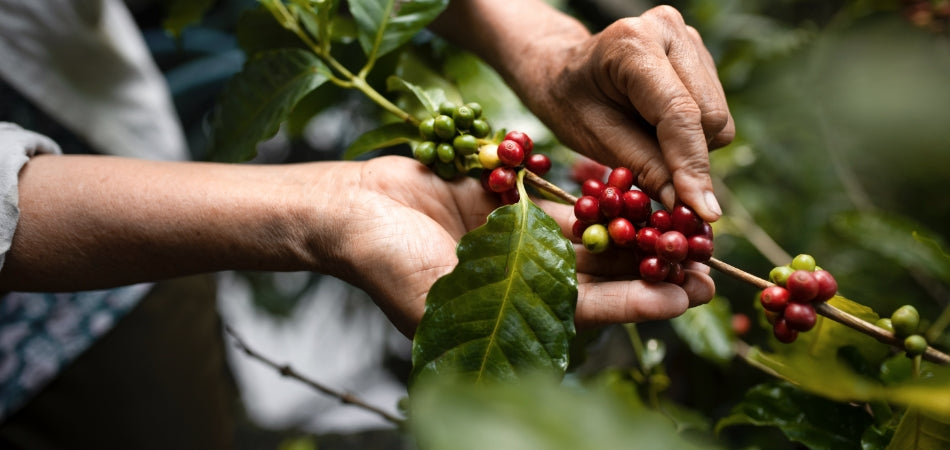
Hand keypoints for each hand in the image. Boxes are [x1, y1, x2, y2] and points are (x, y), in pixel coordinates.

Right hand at [335, 157, 713, 336]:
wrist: (352, 209)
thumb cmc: (388, 265)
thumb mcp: (452, 300)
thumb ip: (522, 304)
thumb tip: (597, 321)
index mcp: (515, 311)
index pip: (591, 310)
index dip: (642, 303)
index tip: (687, 295)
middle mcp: (525, 277)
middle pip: (605, 274)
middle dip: (656, 268)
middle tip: (708, 263)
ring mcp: (520, 236)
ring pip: (592, 234)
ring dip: (639, 229)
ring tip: (687, 223)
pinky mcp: (511, 198)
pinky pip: (564, 196)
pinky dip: (600, 193)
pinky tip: (638, 188)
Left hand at [521, 6, 733, 221]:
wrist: (563, 71)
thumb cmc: (570, 103)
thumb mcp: (594, 139)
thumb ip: (645, 168)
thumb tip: (690, 208)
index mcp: (634, 44)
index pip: (679, 112)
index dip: (692, 165)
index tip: (702, 212)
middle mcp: (670, 30)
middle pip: (709, 117)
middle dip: (689, 157)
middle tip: (655, 174)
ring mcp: (689, 40)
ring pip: (719, 119)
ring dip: (691, 146)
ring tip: (646, 137)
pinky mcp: (701, 56)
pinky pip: (716, 112)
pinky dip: (692, 133)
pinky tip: (656, 124)